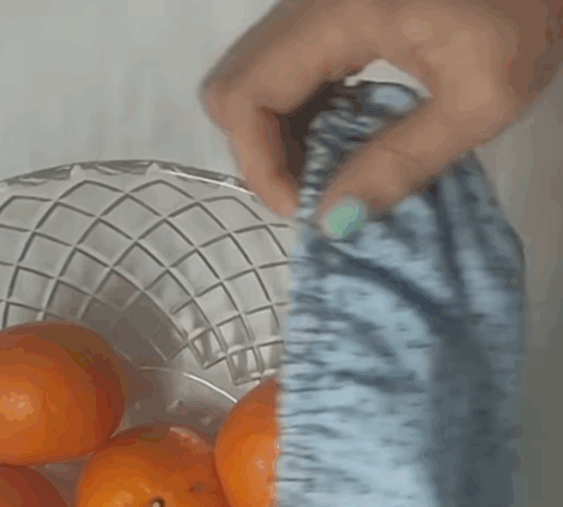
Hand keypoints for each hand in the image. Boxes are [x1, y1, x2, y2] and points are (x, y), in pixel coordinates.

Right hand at [199, 0, 562, 234]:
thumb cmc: (534, 7)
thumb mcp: (479, 100)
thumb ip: (401, 164)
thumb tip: (332, 222)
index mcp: (340, 11)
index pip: (244, 97)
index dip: (261, 167)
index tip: (308, 209)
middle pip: (236, 84)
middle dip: (263, 153)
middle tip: (315, 190)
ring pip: (259, 75)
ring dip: (283, 135)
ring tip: (335, 168)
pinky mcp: (338, 3)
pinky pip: (291, 63)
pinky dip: (305, 109)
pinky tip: (348, 132)